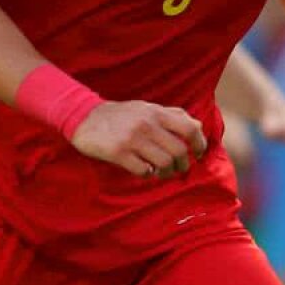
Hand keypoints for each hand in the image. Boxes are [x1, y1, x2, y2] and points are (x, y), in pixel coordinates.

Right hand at [70, 101, 206, 178]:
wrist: (84, 117)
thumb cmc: (120, 115)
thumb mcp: (146, 108)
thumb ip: (172, 115)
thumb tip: (199, 125)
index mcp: (156, 112)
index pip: (189, 128)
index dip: (199, 144)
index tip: (199, 154)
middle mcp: (146, 124)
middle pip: (179, 151)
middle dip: (183, 165)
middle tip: (178, 169)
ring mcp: (132, 139)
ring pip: (164, 163)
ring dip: (166, 173)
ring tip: (161, 173)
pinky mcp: (118, 153)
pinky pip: (143, 171)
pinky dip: (148, 175)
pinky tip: (143, 171)